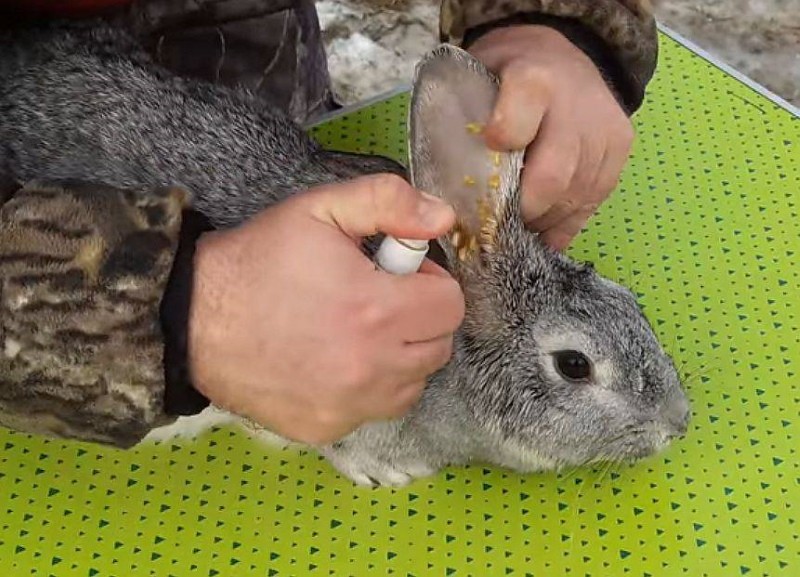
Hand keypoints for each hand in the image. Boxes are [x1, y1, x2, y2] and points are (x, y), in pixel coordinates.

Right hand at [188, 174, 464, 444]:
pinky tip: (334, 364)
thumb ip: (388, 202)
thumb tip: (444, 218)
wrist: (194, 318)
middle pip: (438, 348)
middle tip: (377, 301)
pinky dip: (368, 389)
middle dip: (419, 320)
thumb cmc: (259, 260)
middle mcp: (370, 368)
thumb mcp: (320, 209)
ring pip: (413, 384)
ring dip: (400, 357)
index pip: (451, 307)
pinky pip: (374, 411)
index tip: (397, 276)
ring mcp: (348, 406)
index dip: (429, 284)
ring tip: (358, 333)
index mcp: (376, 311)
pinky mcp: (326, 429)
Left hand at [468, 25, 634, 249]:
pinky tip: (542, 229)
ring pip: (575, 197)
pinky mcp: (621, 149)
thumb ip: (461, 126)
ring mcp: (604, 129)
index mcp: (532, 81)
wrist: (560, 58)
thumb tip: (445, 196)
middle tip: (497, 223)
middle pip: (552, 178)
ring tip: (518, 224)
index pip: (516, 124)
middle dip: (521, 210)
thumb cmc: (504, 79)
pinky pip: (592, 202)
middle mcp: (576, 104)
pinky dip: (564, 224)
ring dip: (542, 221)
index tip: (481, 172)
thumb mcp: (473, 83)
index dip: (499, 156)